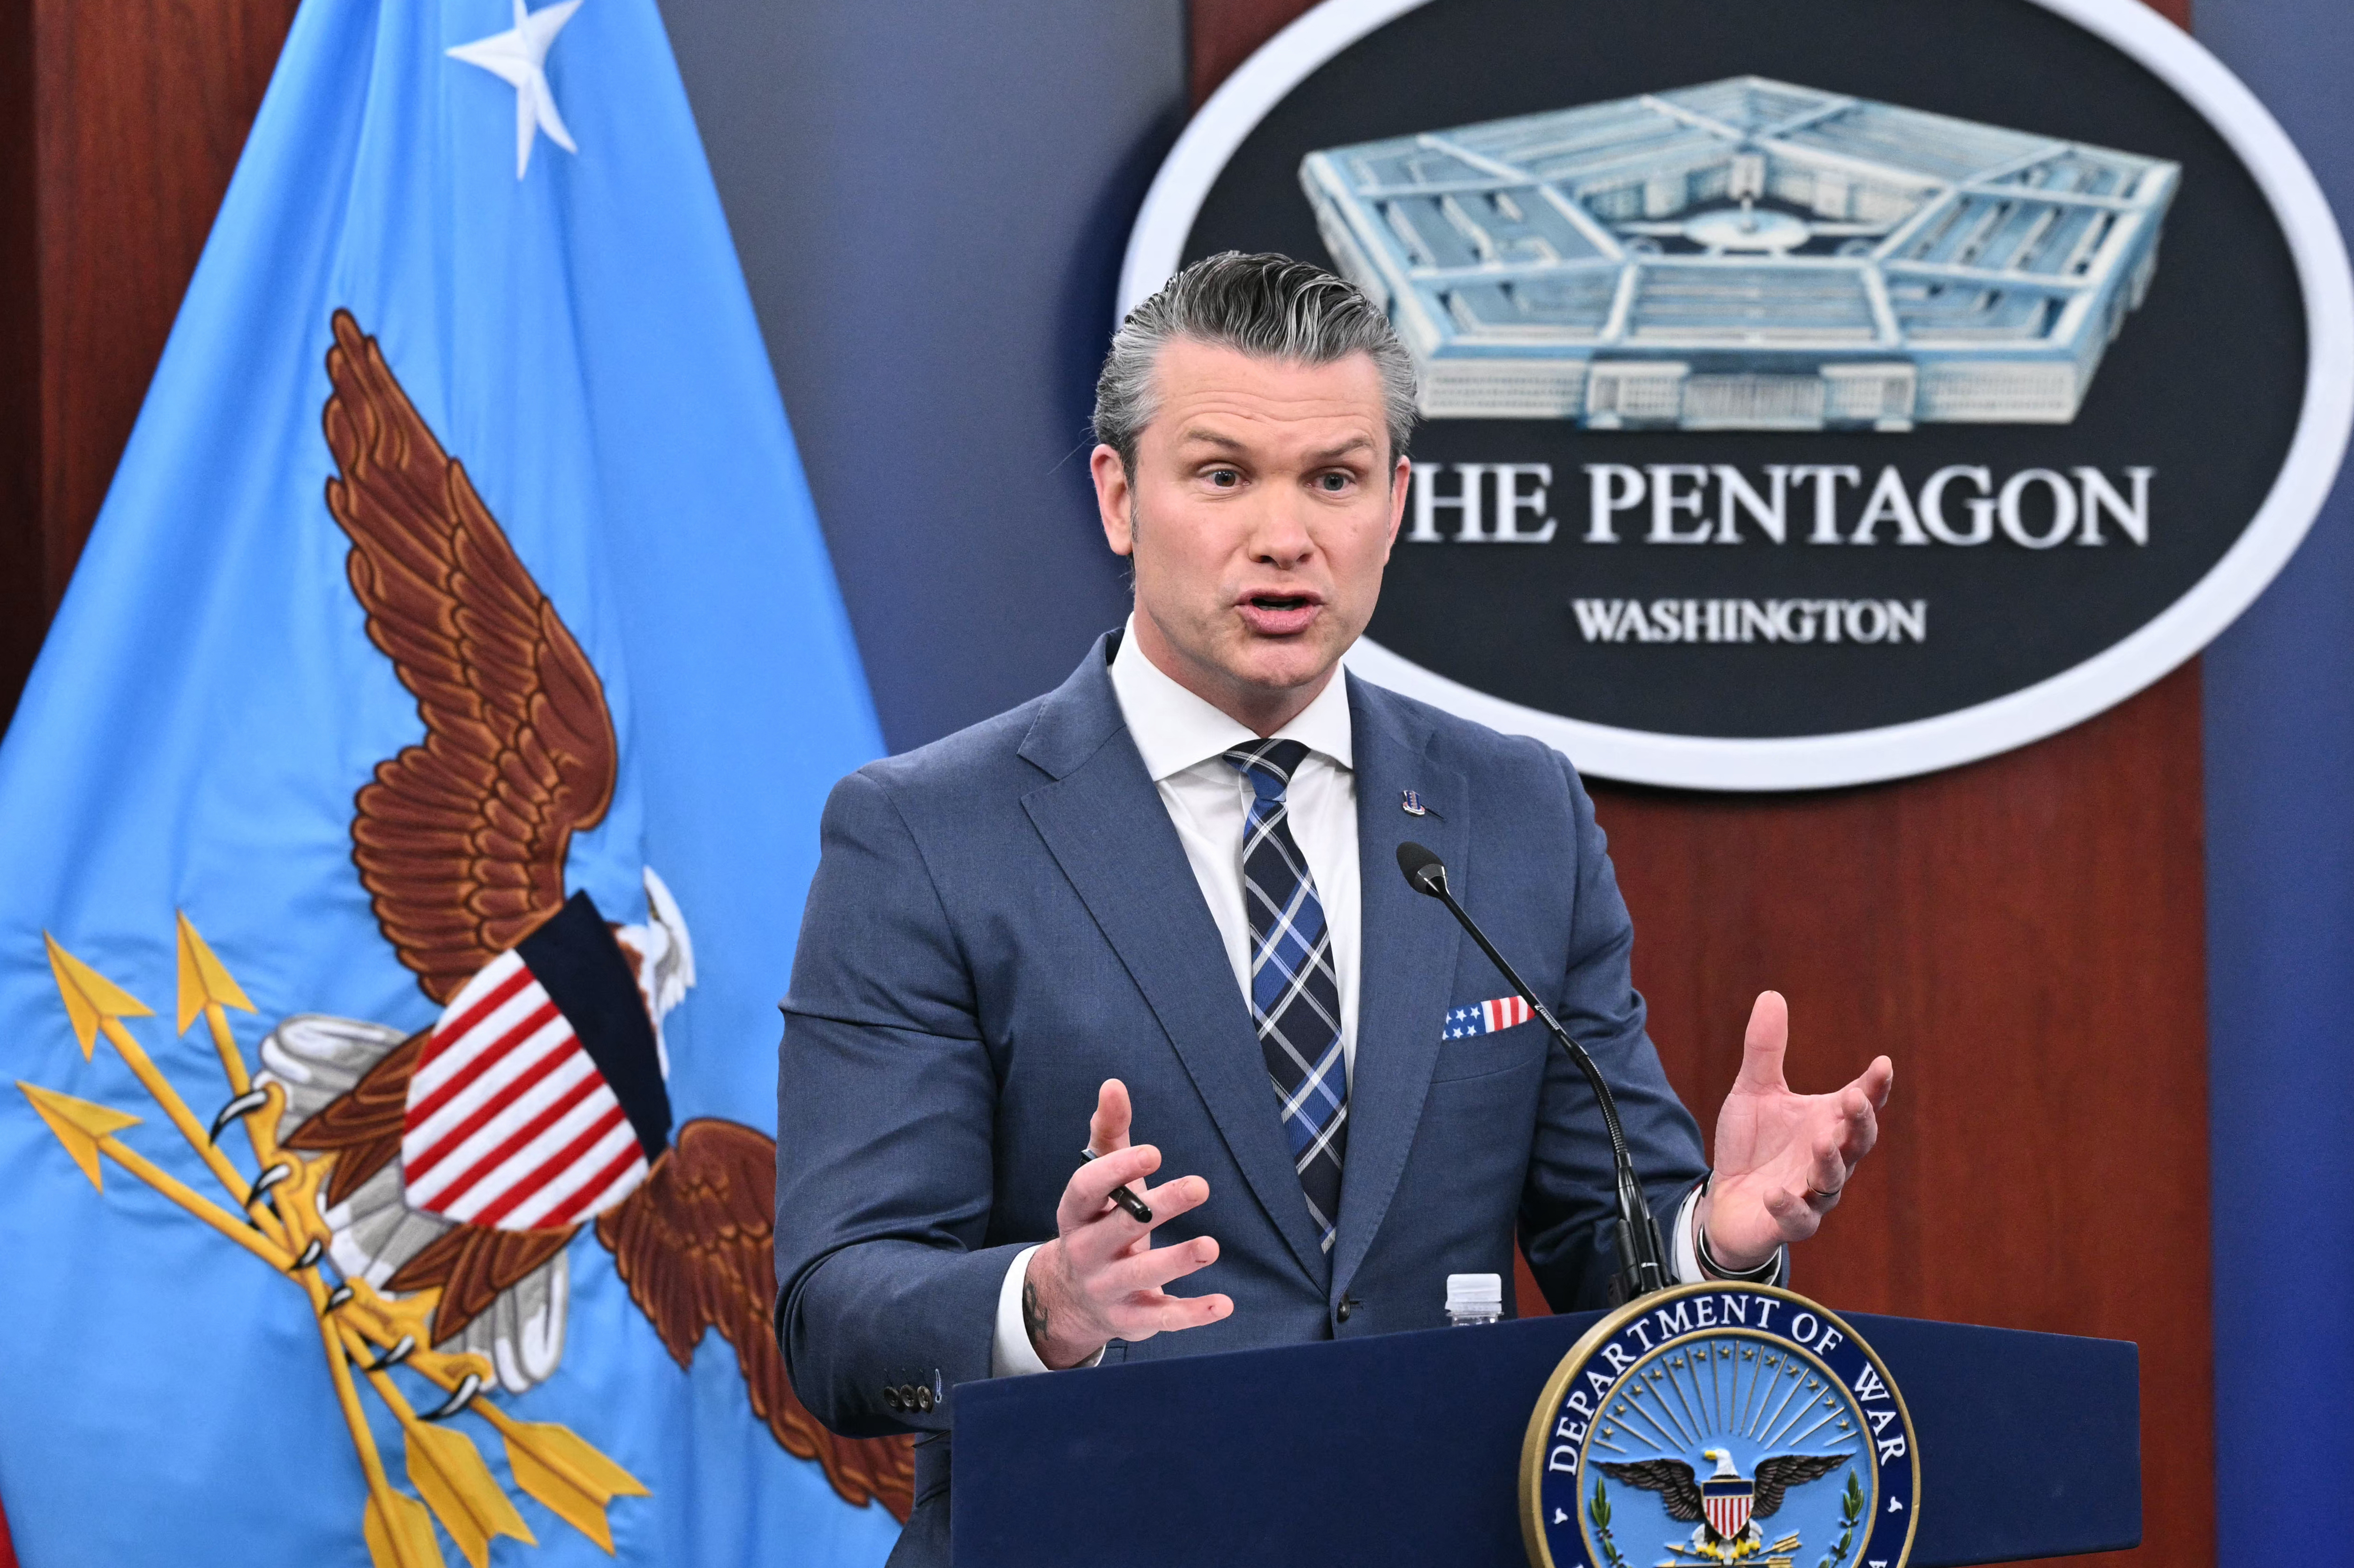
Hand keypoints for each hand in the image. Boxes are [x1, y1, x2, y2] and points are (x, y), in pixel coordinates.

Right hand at [1021, 1079, 1232, 1368]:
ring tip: (1211, 1245)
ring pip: (1142, 1275)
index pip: (1086, 1190)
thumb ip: (1109, 1134)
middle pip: (1120, 1228)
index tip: (1153, 1153)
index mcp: (1074, 1213)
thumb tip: (1114, 1084)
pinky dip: (1193, 1314)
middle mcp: (1086, 1251)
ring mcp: (1107, 1289)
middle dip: (1159, 1207)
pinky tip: (1225, 1304)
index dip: (1117, 1171)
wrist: (1071, 1298)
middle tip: (1200, 1185)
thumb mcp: (1099, 1182)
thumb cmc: (1098, 1222)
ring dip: (1177, 1261)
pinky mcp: (1131, 1319)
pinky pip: (1162, 1318)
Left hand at [1698, 992, 1892, 1272]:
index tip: (1883, 1064)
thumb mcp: (1752, 1092)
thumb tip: (1771, 994)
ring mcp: (1812, 1193)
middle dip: (1859, 1121)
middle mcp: (1829, 1158)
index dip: (1875, 1087)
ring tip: (1821, 1139)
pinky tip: (1775, 1192)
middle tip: (1853, 1097)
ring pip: (1833, 1181)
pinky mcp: (1788, 1222)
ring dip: (1830, 1161)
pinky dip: (1789, 1206)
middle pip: (1858, 1142)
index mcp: (1827, 1123)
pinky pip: (1798, 1219)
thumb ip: (1765, 1050)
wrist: (1724, 1200)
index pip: (1861, 1104)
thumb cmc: (1751, 1145)